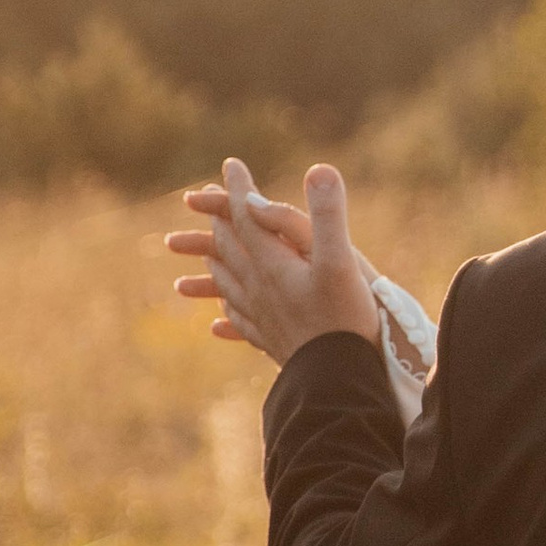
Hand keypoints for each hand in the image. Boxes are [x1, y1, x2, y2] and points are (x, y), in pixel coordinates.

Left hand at [167, 159, 380, 365]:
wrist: (337, 380)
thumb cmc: (344, 319)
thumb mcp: (342, 261)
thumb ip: (327, 215)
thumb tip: (318, 169)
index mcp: (272, 265)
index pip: (246, 218)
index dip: (239, 189)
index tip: (232, 164)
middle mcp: (259, 289)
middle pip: (228, 248)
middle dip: (217, 220)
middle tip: (201, 201)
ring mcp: (263, 317)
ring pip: (227, 285)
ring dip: (211, 266)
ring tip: (200, 261)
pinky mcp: (273, 341)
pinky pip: (241, 324)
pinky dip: (226, 317)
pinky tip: (218, 325)